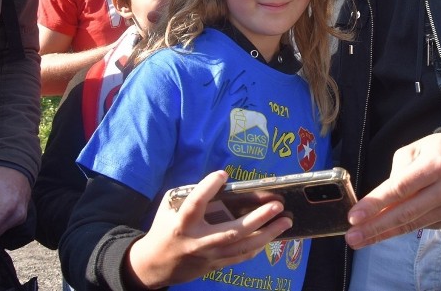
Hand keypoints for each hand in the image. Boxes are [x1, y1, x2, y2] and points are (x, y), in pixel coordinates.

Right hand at [126, 170, 292, 287]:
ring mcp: (209, 256)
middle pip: (231, 231)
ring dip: (267, 234)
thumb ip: (192, 194)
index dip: (208, 187)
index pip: (196, 203)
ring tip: (286, 221)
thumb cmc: (165, 229)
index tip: (223, 174)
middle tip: (277, 205)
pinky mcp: (215, 265)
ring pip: (242, 247)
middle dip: (257, 218)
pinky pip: (241, 257)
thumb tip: (222, 183)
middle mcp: (198, 241)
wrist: (154, 265)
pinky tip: (272, 235)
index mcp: (182, 223)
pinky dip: (258, 246)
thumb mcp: (170, 207)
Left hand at [344, 132, 440, 248]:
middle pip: (405, 213)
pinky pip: (420, 226)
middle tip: (352, 236)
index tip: (354, 216)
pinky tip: (383, 230)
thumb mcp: (414, 149)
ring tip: (360, 239)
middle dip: (375, 227)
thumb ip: (396, 173)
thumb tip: (380, 201)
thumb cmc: (436, 152)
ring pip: (412, 225)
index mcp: (435, 165)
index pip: (400, 188)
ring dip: (383, 234)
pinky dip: (400, 229)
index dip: (376, 204)